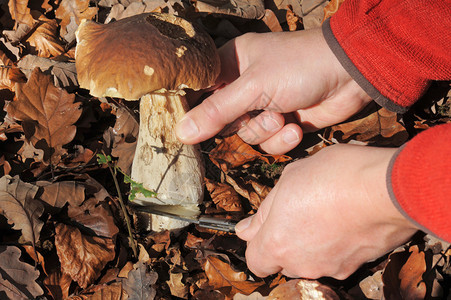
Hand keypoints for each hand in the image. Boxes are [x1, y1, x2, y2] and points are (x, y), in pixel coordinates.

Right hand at [176, 28, 371, 153]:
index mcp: (231, 65)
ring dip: (266, 131)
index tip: (190, 128)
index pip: (200, 92)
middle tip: (259, 113)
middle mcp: (244, 86)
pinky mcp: (283, 122)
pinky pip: (269, 142)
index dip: (195, 111)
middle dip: (242, 123)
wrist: (350, 75)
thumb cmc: (299, 67)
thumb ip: (217, 112)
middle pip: (222, 121)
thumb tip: (181, 132)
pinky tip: (296, 126)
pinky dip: (282, 139)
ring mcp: (264, 105)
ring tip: (283, 116)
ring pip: (247, 135)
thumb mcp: (253, 87)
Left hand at [235, 144, 417, 278]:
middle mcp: (301, 264)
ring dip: (312, 243)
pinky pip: (337, 259)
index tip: (267, 227)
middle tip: (299, 212)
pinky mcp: (356, 266)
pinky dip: (336, 245)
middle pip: (284, 261)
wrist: (385, 188)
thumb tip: (245, 229)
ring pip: (311, 260)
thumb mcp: (288, 179)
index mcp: (277, 243)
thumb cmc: (334, 176)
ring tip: (325, 213)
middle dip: (287, 241)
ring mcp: (330, 267)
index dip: (259, 244)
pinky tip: (345, 220)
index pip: (256, 261)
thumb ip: (264, 211)